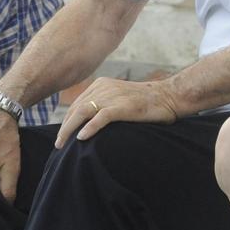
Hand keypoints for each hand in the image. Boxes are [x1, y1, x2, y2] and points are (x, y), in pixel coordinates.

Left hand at [54, 77, 177, 147]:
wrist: (170, 97)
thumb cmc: (147, 102)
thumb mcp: (120, 98)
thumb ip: (105, 105)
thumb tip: (87, 124)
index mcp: (102, 84)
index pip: (76, 103)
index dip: (66, 121)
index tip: (62, 137)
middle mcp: (104, 87)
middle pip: (76, 108)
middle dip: (64, 127)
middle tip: (58, 145)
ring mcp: (114, 96)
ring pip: (83, 112)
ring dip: (69, 129)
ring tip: (62, 145)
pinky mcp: (123, 106)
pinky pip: (101, 117)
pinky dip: (89, 128)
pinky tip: (82, 138)